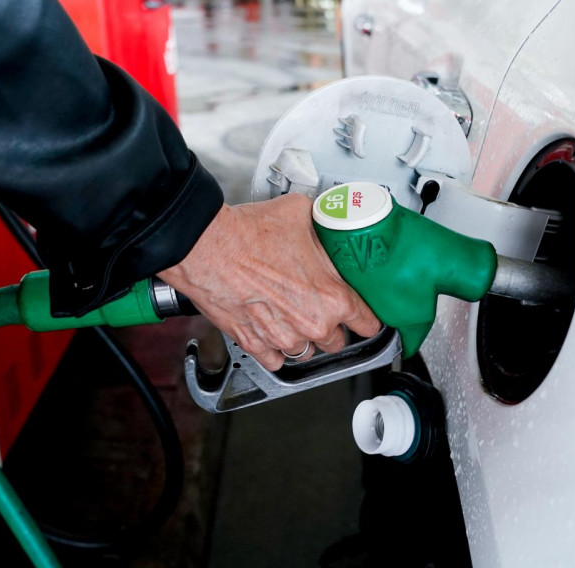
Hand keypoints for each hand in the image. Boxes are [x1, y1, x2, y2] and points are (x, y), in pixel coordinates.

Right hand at [158, 193, 381, 370]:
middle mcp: (311, 323)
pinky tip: (271, 326)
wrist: (206, 246)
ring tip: (290, 311)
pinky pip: (275, 361)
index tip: (363, 315)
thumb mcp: (300, 214)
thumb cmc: (248, 233)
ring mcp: (282, 338)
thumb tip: (328, 220)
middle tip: (318, 303)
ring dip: (302, 335)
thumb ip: (321, 226)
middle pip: (338, 341)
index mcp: (331, 297)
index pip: (369, 323)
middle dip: (331, 324)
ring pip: (306, 351)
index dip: (367, 317)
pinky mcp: (254, 344)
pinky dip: (274, 348)